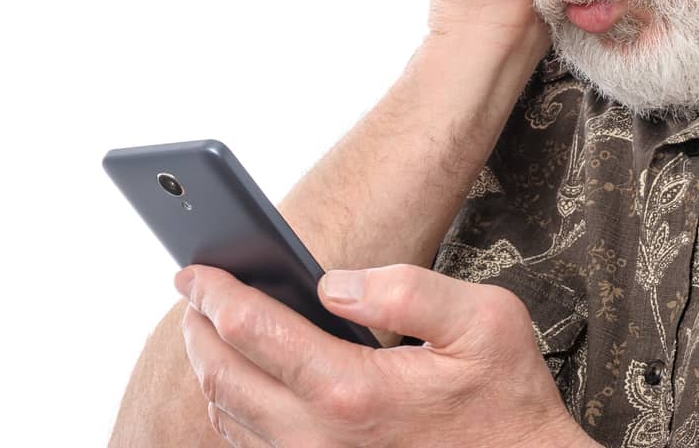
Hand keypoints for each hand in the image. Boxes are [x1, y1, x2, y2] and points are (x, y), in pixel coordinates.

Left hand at [175, 262, 589, 447]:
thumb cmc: (507, 401)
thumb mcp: (484, 321)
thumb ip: (405, 289)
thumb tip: (332, 283)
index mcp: (350, 390)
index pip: (250, 330)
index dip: (213, 292)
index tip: (192, 269)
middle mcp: (319, 439)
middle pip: (222, 377)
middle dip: (198, 327)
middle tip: (192, 292)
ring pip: (229, 418)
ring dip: (209, 368)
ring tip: (209, 327)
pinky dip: (233, 409)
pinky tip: (242, 380)